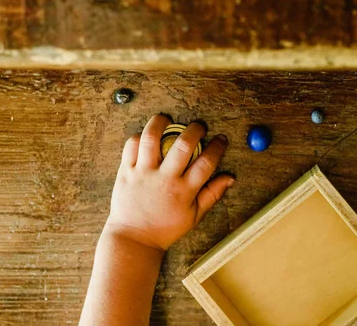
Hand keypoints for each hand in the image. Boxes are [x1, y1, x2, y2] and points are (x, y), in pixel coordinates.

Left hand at [106, 115, 233, 250]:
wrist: (134, 238)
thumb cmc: (165, 228)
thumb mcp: (194, 216)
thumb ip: (212, 194)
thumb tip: (230, 177)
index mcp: (184, 191)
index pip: (206, 162)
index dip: (217, 147)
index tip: (221, 139)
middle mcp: (164, 180)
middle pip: (184, 145)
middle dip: (195, 130)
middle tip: (199, 126)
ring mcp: (143, 174)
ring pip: (152, 139)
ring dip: (161, 123)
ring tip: (168, 119)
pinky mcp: (126, 172)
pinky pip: (131, 146)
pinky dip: (139, 136)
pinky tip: (147, 135)